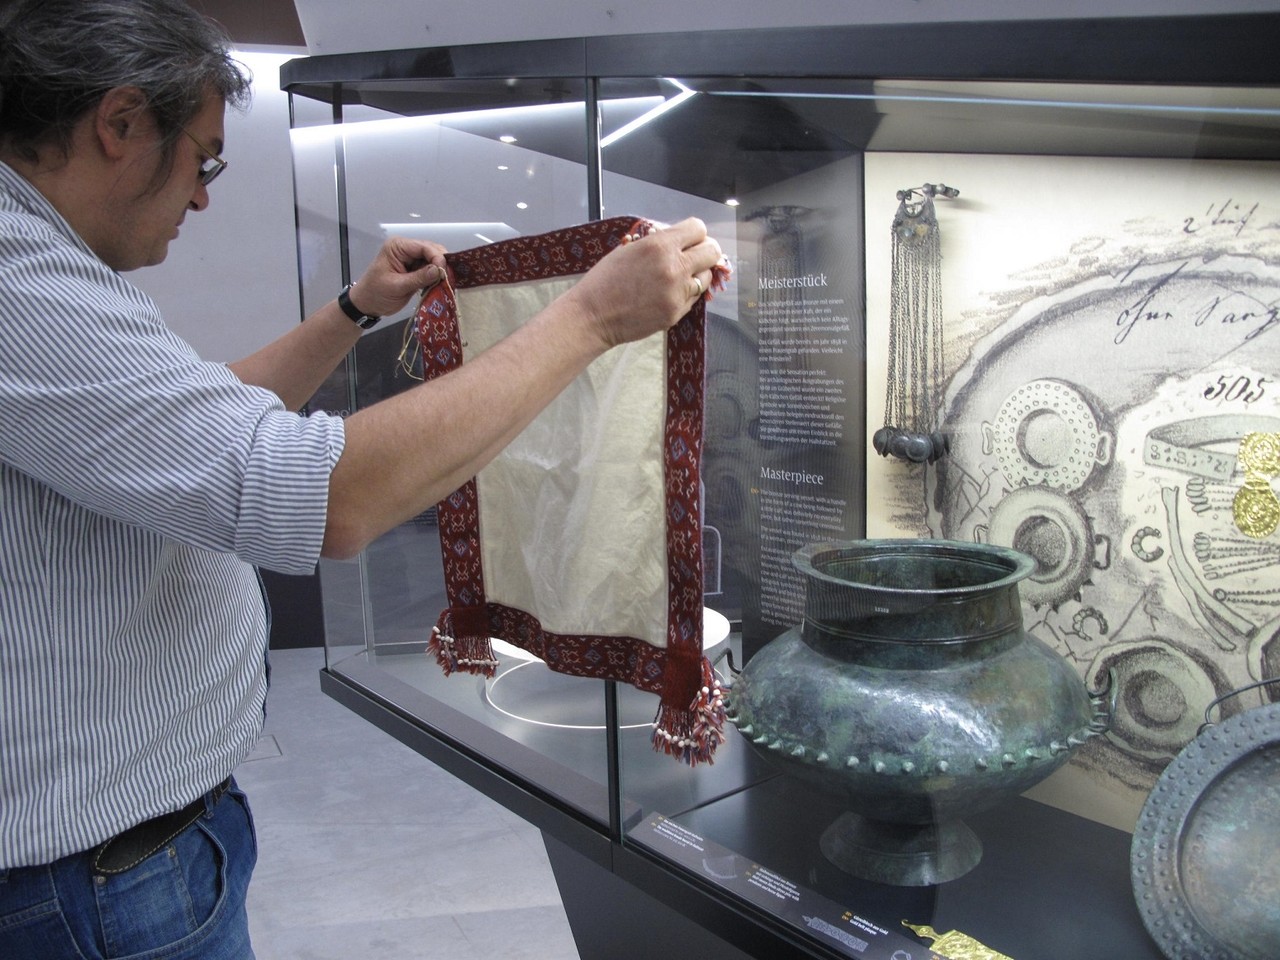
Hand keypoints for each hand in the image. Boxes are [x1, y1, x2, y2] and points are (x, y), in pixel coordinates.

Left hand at [350, 236, 448, 317]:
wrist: (367, 304)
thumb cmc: (376, 293)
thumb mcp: (397, 286)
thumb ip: (418, 278)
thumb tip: (439, 271)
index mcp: (397, 247)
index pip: (423, 246)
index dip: (437, 257)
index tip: (445, 272)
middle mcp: (406, 249)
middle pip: (431, 251)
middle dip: (441, 263)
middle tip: (448, 278)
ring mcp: (411, 259)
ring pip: (433, 261)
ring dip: (440, 271)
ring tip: (447, 282)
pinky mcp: (415, 270)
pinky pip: (431, 270)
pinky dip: (436, 277)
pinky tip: (441, 284)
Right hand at [561, 218, 724, 348]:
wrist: (593, 315)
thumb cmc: (604, 280)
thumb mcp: (629, 249)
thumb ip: (658, 243)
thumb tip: (678, 241)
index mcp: (659, 245)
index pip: (698, 228)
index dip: (694, 233)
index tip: (689, 240)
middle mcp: (674, 267)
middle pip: (712, 251)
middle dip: (705, 251)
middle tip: (694, 257)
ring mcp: (678, 293)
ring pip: (706, 276)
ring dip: (697, 274)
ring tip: (679, 277)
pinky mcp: (677, 313)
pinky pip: (693, 298)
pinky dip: (686, 293)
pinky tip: (668, 293)